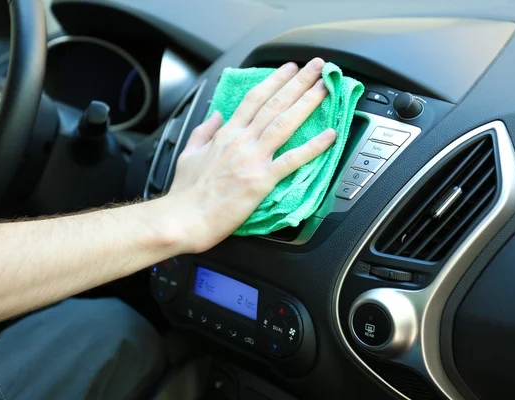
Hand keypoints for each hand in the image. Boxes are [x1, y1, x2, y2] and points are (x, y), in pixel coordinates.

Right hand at [166, 58, 335, 252]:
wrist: (184, 218)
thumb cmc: (185, 192)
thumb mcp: (188, 154)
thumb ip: (203, 131)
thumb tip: (215, 115)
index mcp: (225, 134)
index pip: (254, 99)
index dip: (274, 80)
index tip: (289, 68)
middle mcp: (242, 141)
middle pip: (274, 103)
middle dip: (298, 81)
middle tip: (317, 66)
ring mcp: (253, 159)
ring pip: (285, 123)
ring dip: (307, 103)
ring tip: (324, 88)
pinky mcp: (261, 180)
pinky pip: (292, 160)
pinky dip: (313, 147)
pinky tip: (329, 135)